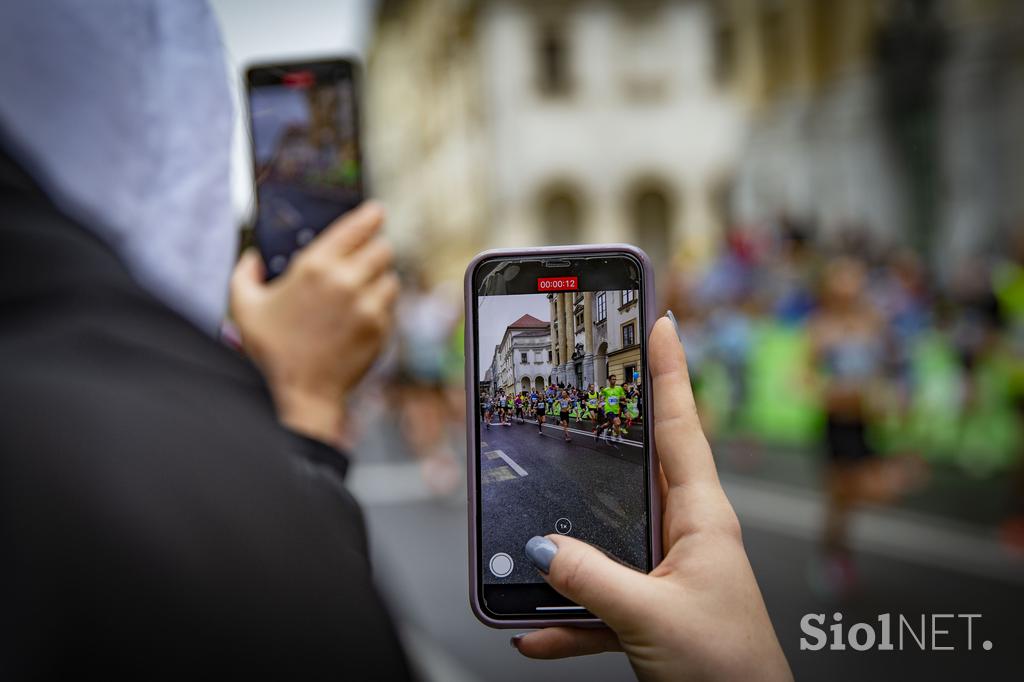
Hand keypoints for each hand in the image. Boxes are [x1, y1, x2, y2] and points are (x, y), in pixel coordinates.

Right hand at [230, 202, 398, 444]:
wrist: (299, 393)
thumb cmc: (269, 351)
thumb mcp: (243, 306)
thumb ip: (244, 273)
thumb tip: (252, 257)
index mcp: (313, 267)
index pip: (356, 227)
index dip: (370, 217)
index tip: (376, 212)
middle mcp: (345, 281)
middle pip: (383, 249)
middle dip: (374, 252)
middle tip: (364, 261)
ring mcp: (367, 306)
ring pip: (390, 278)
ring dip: (379, 282)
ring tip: (360, 294)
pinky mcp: (380, 328)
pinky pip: (390, 306)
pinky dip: (380, 308)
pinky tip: (361, 317)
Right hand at [515, 316, 791, 681]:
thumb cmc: (728, 671)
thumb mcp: (653, 617)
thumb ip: (592, 580)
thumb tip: (539, 547)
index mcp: (703, 518)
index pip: (681, 426)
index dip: (670, 370)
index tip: (660, 321)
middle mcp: (685, 533)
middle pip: (636, 468)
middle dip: (603, 435)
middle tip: (578, 390)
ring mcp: (666, 568)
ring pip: (606, 536)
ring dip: (567, 548)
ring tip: (526, 543)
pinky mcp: (650, 606)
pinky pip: (597, 597)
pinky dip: (565, 614)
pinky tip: (534, 631)